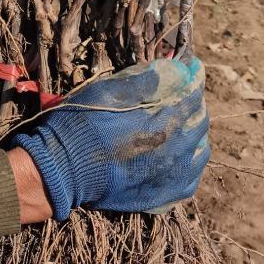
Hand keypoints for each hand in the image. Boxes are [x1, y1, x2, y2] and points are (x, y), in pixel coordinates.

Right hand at [12, 58, 209, 218]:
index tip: (189, 67)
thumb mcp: (108, 90)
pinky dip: (189, 162)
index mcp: (163, 121)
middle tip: (180, 95)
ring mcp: (171, 176)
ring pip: (200, 148)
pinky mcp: (163, 196)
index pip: (193, 91)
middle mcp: (174, 150)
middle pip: (200, 119)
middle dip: (193, 103)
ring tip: (179, 126)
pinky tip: (177, 155)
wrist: (63, 169)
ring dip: (194, 133)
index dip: (192, 75)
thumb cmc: (82, 124)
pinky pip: (190, 177)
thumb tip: (175, 67)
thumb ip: (146, 79)